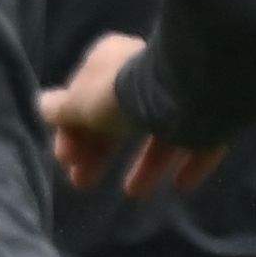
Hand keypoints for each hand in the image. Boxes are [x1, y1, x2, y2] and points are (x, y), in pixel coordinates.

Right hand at [37, 30, 224, 194]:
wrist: (188, 90)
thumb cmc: (123, 93)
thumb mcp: (79, 103)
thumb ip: (62, 109)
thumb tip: (43, 106)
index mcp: (111, 63)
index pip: (84, 99)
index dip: (71, 132)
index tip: (65, 161)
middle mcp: (145, 74)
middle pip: (117, 119)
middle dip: (98, 153)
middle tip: (81, 183)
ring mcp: (180, 93)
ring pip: (158, 132)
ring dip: (145, 165)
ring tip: (134, 194)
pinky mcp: (212, 112)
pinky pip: (200, 141)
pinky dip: (190, 163)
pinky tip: (181, 185)